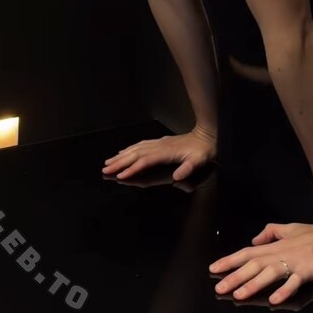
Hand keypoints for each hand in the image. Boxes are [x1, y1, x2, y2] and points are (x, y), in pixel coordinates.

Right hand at [102, 124, 216, 182]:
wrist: (206, 135)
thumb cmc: (203, 150)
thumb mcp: (199, 160)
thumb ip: (188, 168)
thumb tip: (177, 177)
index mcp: (166, 152)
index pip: (145, 161)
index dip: (132, 169)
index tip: (120, 176)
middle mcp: (159, 146)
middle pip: (135, 154)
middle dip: (119, 162)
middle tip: (105, 170)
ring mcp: (158, 143)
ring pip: (136, 149)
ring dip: (121, 156)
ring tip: (109, 162)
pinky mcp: (160, 142)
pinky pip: (141, 145)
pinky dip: (129, 149)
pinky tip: (123, 152)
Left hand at [208, 215, 312, 305]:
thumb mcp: (290, 228)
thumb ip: (271, 232)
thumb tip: (254, 239)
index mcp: (275, 246)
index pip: (247, 252)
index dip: (230, 260)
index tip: (213, 268)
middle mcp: (281, 253)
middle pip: (254, 265)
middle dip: (235, 276)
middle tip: (219, 286)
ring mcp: (294, 262)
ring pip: (270, 273)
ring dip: (253, 284)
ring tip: (239, 294)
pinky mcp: (308, 270)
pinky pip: (294, 282)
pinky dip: (284, 290)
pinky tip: (274, 299)